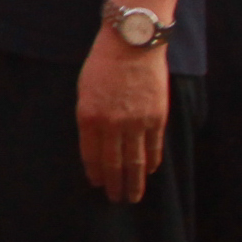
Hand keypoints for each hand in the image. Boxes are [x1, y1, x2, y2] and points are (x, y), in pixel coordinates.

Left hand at [75, 29, 170, 202]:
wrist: (132, 42)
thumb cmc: (103, 63)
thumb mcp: (85, 90)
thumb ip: (89, 117)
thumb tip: (95, 143)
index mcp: (88, 117)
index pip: (91, 155)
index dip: (95, 173)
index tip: (97, 185)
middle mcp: (111, 124)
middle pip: (113, 164)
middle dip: (114, 185)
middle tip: (116, 199)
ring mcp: (136, 122)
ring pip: (135, 161)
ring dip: (134, 182)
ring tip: (133, 196)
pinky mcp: (156, 117)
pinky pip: (154, 147)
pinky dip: (151, 162)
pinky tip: (149, 172)